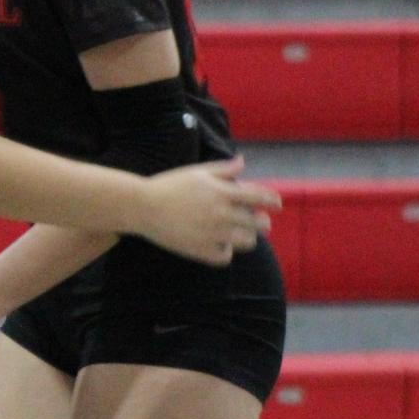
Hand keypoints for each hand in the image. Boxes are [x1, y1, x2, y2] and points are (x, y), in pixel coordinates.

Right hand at [134, 157, 277, 265]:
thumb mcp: (196, 172)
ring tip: (241, 234)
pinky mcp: (201, 250)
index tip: (277, 204)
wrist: (141, 207)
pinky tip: (220, 244)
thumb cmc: (168, 185)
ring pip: (247, 242)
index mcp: (222, 192)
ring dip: (248, 238)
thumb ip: (223, 169)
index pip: (260, 197)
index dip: (272, 201)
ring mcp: (212, 233)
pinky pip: (225, 256)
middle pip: (259, 223)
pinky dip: (226, 251)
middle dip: (262, 221)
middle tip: (259, 222)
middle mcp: (221, 213)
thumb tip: (243, 162)